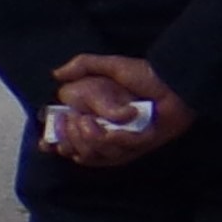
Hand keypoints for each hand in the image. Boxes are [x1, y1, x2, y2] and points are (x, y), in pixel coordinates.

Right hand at [42, 55, 190, 165]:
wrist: (176, 82)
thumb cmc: (146, 74)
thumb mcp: (112, 66)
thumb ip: (83, 65)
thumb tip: (56, 74)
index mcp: (93, 116)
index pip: (65, 138)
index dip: (53, 142)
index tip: (46, 140)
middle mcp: (105, 133)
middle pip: (76, 152)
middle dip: (69, 140)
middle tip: (73, 121)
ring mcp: (122, 143)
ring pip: (95, 156)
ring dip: (88, 141)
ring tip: (89, 122)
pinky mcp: (139, 147)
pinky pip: (120, 154)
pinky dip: (114, 141)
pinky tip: (114, 129)